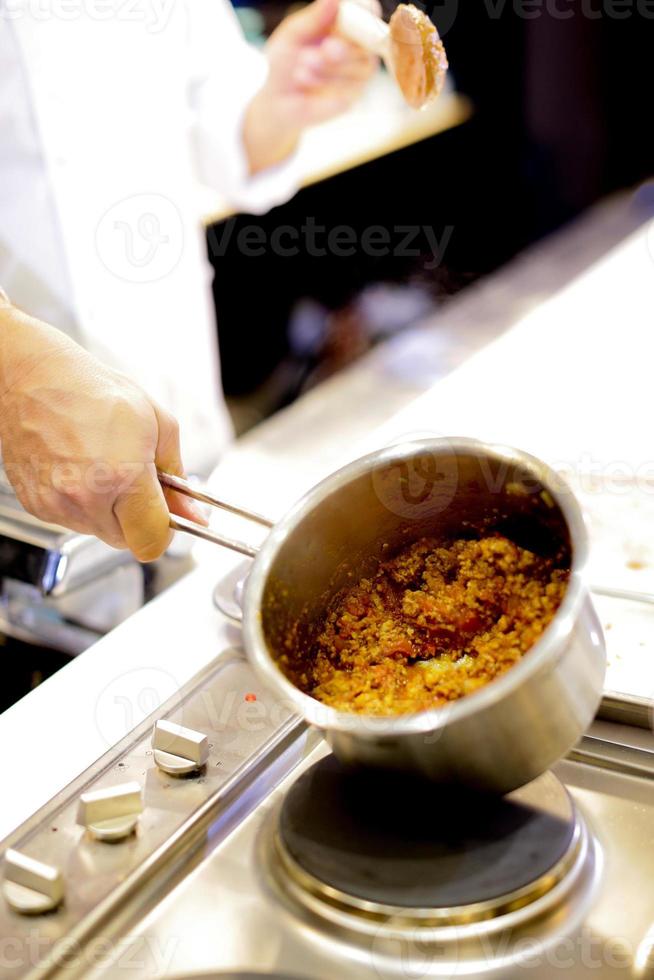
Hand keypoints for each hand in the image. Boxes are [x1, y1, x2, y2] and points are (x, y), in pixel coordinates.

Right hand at [0, 303, 203, 560]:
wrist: (35, 378)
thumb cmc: (93, 391)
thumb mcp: (158, 424)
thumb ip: (178, 477)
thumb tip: (192, 514)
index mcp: (121, 476)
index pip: (153, 541)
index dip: (166, 529)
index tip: (168, 514)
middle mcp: (85, 498)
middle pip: (127, 540)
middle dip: (138, 517)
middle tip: (136, 480)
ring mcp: (56, 505)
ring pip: (99, 531)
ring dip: (110, 510)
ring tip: (104, 466)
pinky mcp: (37, 506)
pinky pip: (72, 520)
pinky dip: (83, 503)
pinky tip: (82, 468)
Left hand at [244, 0, 378, 173]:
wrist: (276, 99)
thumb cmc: (285, 62)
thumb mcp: (293, 35)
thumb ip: (314, 18)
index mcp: (345, 23)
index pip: (368, 11)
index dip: (363, 13)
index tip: (345, 19)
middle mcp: (358, 45)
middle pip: (368, 40)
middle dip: (344, 46)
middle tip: (325, 49)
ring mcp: (359, 73)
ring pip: (360, 66)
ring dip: (328, 67)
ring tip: (301, 70)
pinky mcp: (353, 97)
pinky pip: (348, 88)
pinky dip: (323, 83)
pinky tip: (305, 81)